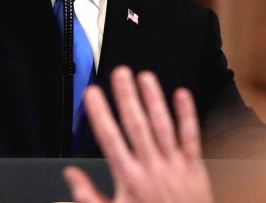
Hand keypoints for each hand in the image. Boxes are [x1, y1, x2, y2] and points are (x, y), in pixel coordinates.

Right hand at [64, 66, 212, 202]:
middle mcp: (151, 169)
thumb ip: (88, 195)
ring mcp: (174, 166)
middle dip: (126, 97)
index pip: (110, 139)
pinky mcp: (194, 167)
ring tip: (145, 77)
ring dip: (153, 99)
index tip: (92, 94)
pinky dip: (187, 115)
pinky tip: (181, 94)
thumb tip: (70, 174)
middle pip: (137, 126)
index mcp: (129, 179)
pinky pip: (191, 137)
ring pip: (163, 126)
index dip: (99, 114)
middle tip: (119, 74)